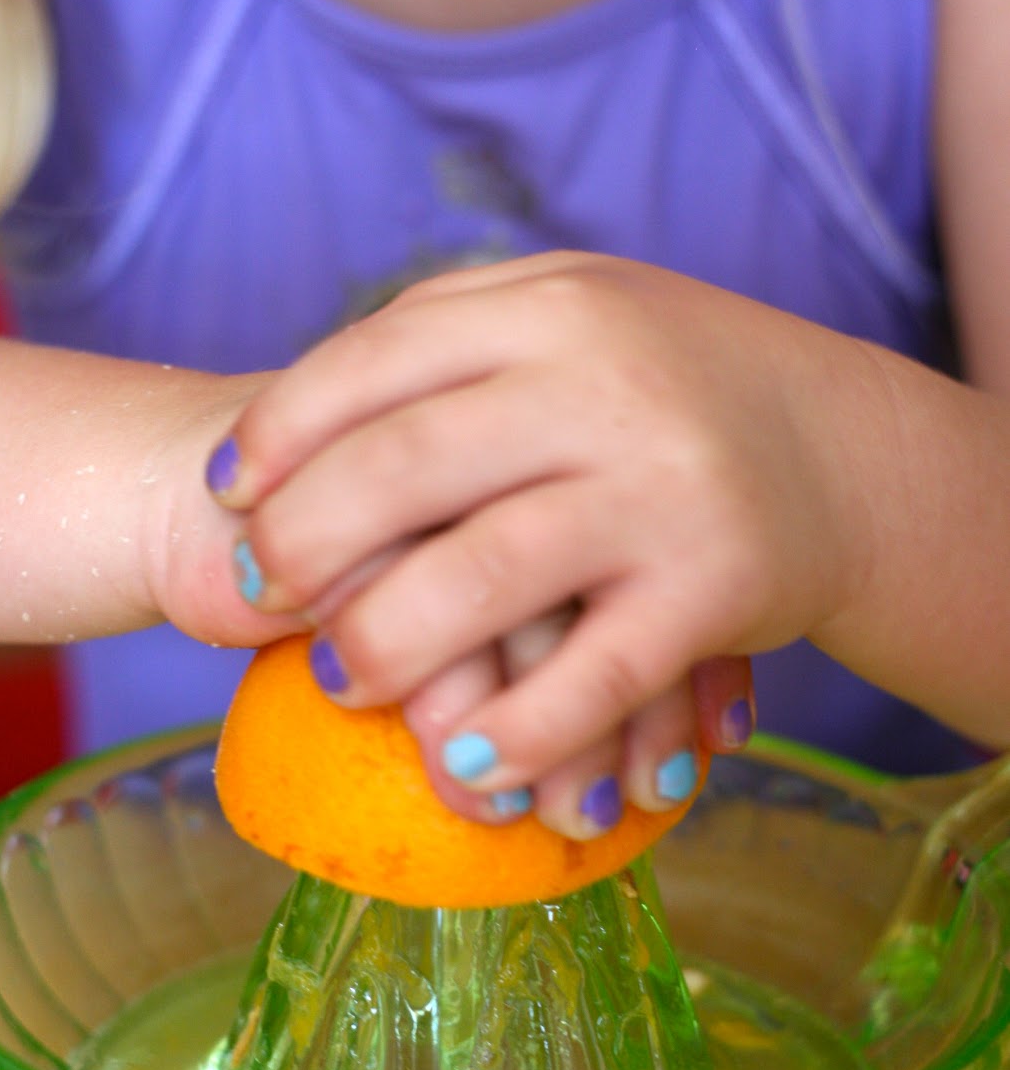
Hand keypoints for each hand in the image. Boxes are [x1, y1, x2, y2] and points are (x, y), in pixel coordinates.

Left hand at [207, 252, 868, 828]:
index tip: (227, 492)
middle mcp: (602, 387)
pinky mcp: (711, 587)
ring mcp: (660, 488)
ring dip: (390, 639)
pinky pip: (599, 673)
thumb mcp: (572, 316)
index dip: (282, 430)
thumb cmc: (669, 388)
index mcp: (549, 309)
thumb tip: (298, 411)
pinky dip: (525, 726)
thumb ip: (454, 333)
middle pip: (408, 466)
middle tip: (261, 592)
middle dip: (307, 540)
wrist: (842, 447)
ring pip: (489, 575)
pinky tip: (467, 760)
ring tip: (339, 678)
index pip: (377, 360)